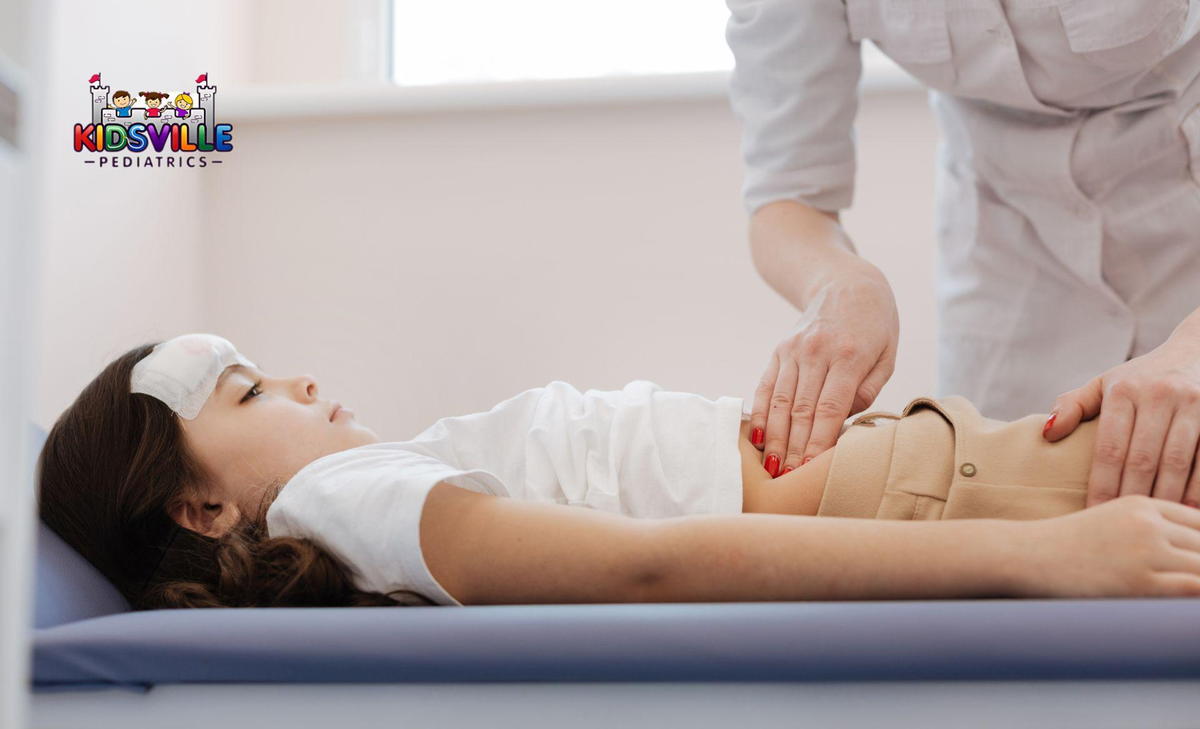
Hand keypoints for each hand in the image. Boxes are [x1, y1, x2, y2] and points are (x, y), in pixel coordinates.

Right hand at [749, 255, 898, 477]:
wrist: (845, 282)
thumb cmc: (875, 324)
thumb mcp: (887, 354)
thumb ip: (868, 389)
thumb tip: (844, 420)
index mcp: (848, 355)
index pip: (830, 408)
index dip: (820, 441)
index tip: (812, 468)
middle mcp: (816, 352)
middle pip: (801, 409)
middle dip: (794, 448)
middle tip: (789, 478)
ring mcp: (793, 350)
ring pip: (779, 401)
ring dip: (774, 437)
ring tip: (771, 466)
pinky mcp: (779, 350)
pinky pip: (766, 386)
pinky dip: (759, 413)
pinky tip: (758, 437)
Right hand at [1016, 495, 1199, 597]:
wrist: (1024, 556)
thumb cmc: (1061, 547)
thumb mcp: (1107, 523)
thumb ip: (1145, 531)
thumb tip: (1180, 554)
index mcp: (1142, 505)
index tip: (1193, 561)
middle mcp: (1148, 523)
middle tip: (1192, 578)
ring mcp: (1145, 550)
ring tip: (1190, 593)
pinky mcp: (1141, 581)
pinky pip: (1195, 588)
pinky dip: (1199, 594)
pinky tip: (1190, 606)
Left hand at [1043, 331, 1199, 507]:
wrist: (1198, 351)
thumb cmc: (1141, 377)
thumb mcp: (1105, 383)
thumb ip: (1074, 406)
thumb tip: (1047, 435)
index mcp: (1124, 391)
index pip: (1109, 447)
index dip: (1101, 484)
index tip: (1092, 512)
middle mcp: (1159, 395)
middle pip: (1143, 459)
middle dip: (1130, 496)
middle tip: (1120, 527)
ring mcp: (1193, 405)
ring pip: (1177, 463)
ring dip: (1165, 498)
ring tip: (1151, 522)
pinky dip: (1196, 489)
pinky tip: (1186, 511)